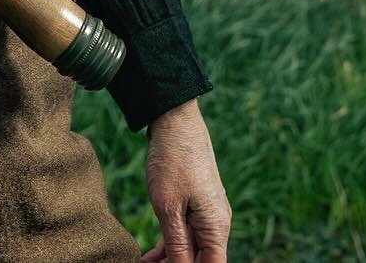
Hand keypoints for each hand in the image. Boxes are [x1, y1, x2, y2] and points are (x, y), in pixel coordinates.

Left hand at [140, 100, 229, 261]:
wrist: (174, 117)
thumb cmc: (172, 161)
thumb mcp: (168, 207)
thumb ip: (177, 246)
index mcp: (216, 227)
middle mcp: (216, 222)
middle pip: (201, 260)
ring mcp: (205, 211)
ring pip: (190, 247)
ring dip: (169, 260)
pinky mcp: (193, 201)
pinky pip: (184, 231)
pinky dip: (169, 244)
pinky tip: (149, 255)